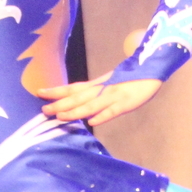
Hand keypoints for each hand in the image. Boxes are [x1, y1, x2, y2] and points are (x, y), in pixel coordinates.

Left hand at [38, 72, 160, 127]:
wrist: (151, 68)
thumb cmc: (128, 78)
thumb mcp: (107, 83)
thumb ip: (92, 92)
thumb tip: (73, 101)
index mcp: (96, 84)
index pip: (73, 87)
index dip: (56, 90)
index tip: (39, 92)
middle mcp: (101, 89)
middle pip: (78, 97)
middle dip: (60, 104)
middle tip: (43, 110)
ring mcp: (113, 95)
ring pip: (91, 105)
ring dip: (75, 111)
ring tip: (60, 116)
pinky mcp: (126, 102)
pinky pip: (113, 111)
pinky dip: (102, 116)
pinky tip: (92, 122)